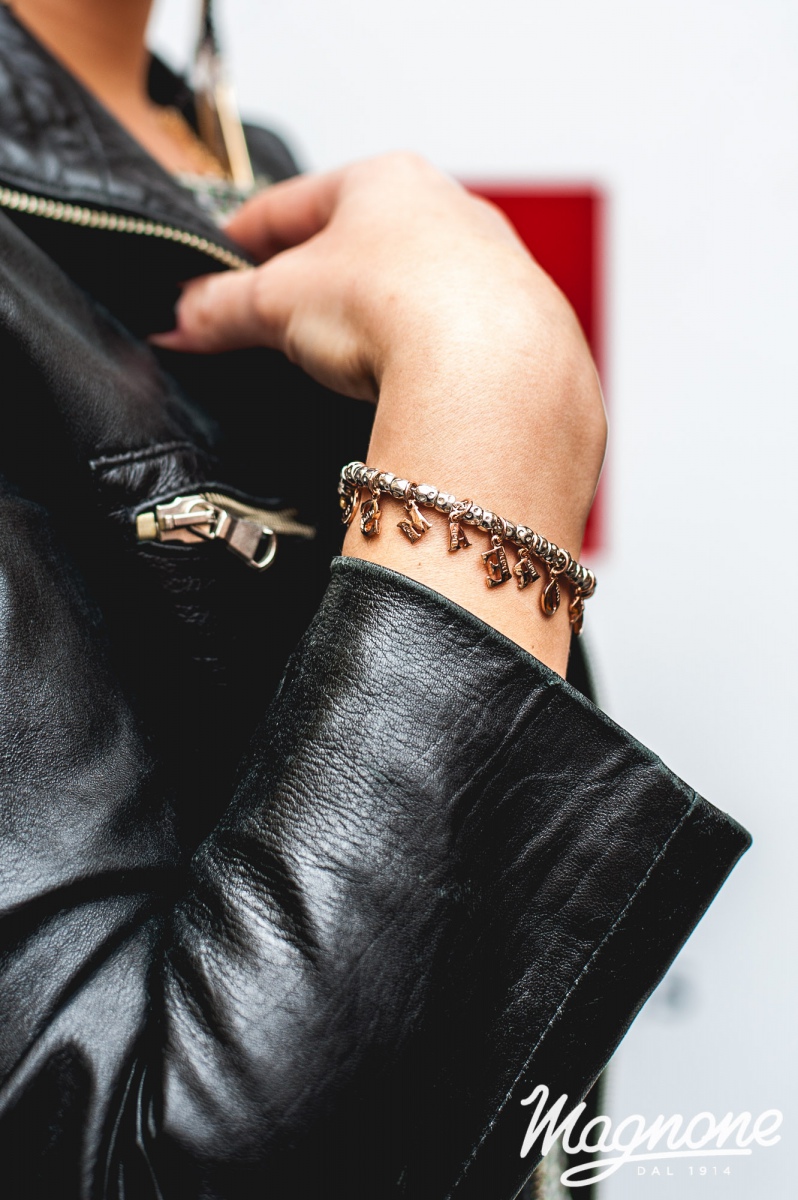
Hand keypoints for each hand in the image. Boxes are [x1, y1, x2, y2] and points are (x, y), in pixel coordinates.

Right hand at [154, 153, 606, 673]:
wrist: (492, 368)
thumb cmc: (397, 306)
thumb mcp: (279, 304)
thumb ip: (221, 307)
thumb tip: (180, 320)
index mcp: (385, 179)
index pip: (289, 204)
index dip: (239, 239)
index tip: (210, 268)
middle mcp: (449, 210)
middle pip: (355, 243)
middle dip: (309, 281)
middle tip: (270, 320)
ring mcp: (491, 266)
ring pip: (409, 286)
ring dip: (369, 317)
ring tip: (336, 358)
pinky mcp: (517, 326)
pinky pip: (449, 333)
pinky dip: (417, 352)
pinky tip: (399, 380)